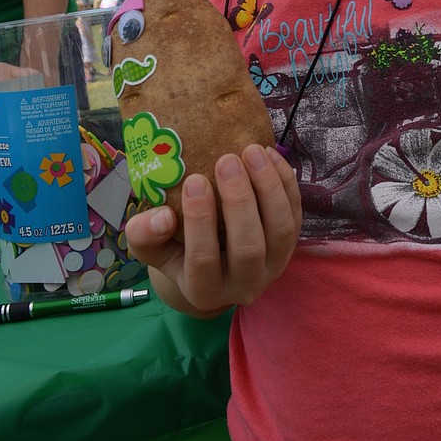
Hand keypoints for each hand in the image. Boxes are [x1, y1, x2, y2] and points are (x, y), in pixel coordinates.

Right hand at [125, 144, 301, 315]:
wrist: (211, 263)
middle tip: (227, 160)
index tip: (194, 180)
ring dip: (269, 187)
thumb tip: (161, 216)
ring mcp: (273, 266)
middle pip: (248, 247)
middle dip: (240, 201)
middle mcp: (243, 285)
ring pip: (281, 230)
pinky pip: (296, 213)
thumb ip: (144, 236)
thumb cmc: (176, 250)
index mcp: (203, 290)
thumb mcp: (152, 248)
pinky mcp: (292, 244)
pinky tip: (270, 154)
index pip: (203, 260)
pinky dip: (286, 182)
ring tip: (252, 151)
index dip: (200, 221)